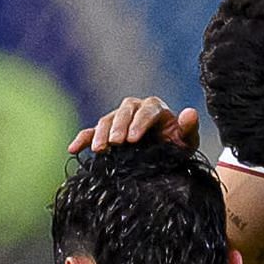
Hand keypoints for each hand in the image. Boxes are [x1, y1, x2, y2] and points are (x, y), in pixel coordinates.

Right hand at [68, 97, 199, 153]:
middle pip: (124, 112)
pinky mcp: (106, 131)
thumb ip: (188, 128)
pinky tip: (73, 149)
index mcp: (155, 108)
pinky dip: (82, 139)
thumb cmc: (176, 148)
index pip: (147, 111)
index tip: (133, 139)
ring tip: (99, 150)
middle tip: (116, 143)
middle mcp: (135, 109)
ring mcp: (118, 118)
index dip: (139, 124)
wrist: (163, 155)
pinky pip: (90, 132)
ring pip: (107, 120)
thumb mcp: (186, 141)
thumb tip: (190, 113)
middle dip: (119, 127)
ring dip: (101, 134)